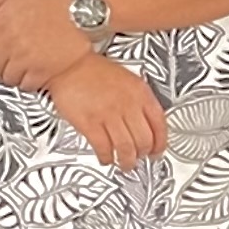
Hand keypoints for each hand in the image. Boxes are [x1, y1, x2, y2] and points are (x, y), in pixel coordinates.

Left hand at [0, 0, 98, 91]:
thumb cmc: (57, 2)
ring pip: (8, 77)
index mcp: (1, 23)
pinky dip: (30, 82)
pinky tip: (35, 71)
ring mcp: (25, 57)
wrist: (86, 11)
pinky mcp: (42, 70)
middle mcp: (10, 42)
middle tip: (7, 62)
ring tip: (23, 66)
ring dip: (13, 75)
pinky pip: (27, 85)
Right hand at [46, 52, 166, 169]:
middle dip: (143, 155)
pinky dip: (106, 157)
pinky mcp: (90, 123)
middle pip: (144, 140)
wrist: (68, 64)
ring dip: (127, 161)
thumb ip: (138, 99)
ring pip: (126, 148)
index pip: (160, 124)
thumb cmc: (92, 70)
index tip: (157, 150)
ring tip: (124, 164)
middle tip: (140, 159)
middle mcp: (127, 105)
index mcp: (140, 93)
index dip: (160, 143)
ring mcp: (109, 115)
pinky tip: (105, 158)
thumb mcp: (126, 78)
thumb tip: (145, 121)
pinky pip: (103, 148)